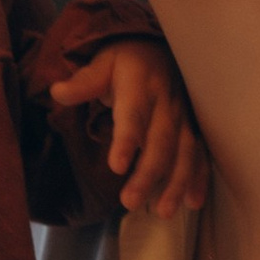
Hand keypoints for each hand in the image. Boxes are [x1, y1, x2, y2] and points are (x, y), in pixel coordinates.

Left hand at [47, 37, 207, 216]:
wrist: (162, 48)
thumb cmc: (126, 60)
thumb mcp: (103, 62)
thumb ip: (85, 81)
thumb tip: (58, 92)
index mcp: (141, 84)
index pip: (133, 113)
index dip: (127, 139)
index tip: (117, 167)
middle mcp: (167, 101)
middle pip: (160, 140)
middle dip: (148, 173)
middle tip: (130, 202)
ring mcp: (184, 116)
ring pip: (184, 151)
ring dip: (176, 183)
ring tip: (162, 211)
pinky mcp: (194, 127)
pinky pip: (200, 154)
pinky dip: (199, 178)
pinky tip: (193, 203)